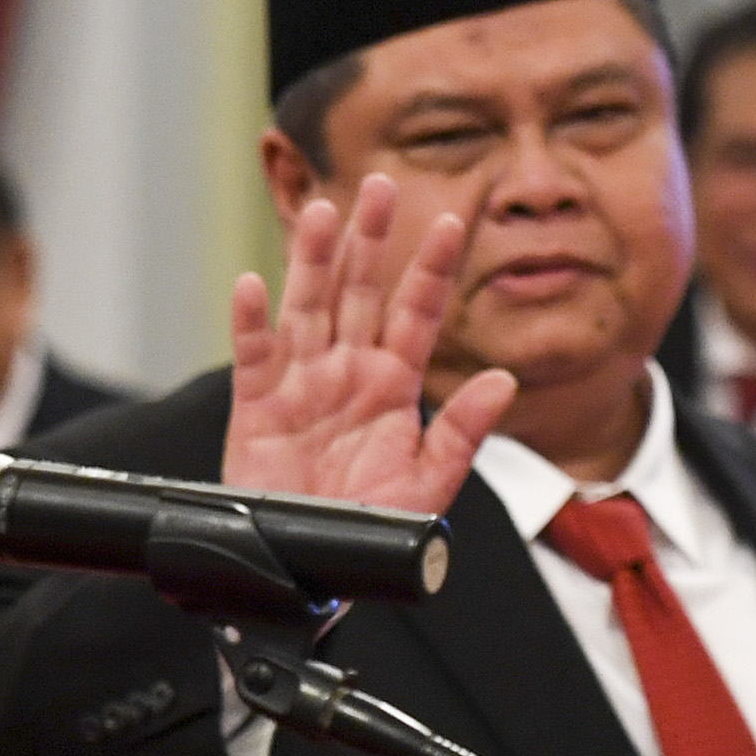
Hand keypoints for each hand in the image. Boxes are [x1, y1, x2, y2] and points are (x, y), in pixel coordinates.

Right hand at [223, 174, 515, 514]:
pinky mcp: (257, 406)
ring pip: (309, 306)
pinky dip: (251, 320)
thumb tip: (504, 380)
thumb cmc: (372, 531)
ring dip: (314, 260)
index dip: (434, 267)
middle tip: (382, 184)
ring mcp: (301, 384)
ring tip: (324, 212)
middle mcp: (347, 372)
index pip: (418, 312)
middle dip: (371, 238)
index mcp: (393, 385)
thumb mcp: (429, 484)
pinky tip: (252, 285)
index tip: (456, 220)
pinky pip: (254, 354)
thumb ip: (463, 431)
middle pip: (360, 291)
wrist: (313, 571)